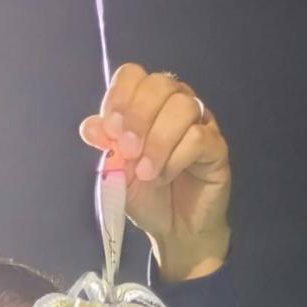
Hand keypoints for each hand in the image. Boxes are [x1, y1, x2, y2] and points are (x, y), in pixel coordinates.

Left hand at [79, 63, 231, 281]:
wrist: (175, 231)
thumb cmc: (147, 198)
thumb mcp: (118, 173)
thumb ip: (106, 147)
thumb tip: (90, 126)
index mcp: (148, 106)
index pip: (134, 75)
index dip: (120, 96)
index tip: (111, 129)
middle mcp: (175, 106)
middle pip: (160, 84)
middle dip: (138, 117)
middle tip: (129, 151)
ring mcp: (200, 124)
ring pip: (182, 106)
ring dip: (157, 141)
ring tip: (147, 173)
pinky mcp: (216, 147)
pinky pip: (198, 136)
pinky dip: (176, 158)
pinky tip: (165, 177)